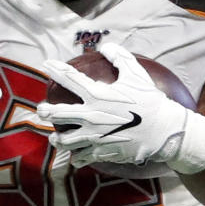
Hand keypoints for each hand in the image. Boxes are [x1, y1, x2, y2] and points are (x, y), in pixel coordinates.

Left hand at [38, 44, 185, 167]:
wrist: (163, 131)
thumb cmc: (150, 101)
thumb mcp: (136, 74)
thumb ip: (120, 57)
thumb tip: (105, 47)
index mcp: (97, 95)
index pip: (70, 79)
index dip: (56, 69)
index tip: (46, 64)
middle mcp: (91, 117)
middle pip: (58, 114)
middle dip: (45, 111)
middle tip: (41, 110)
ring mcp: (94, 137)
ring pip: (65, 140)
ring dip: (57, 139)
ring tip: (54, 138)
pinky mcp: (101, 152)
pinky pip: (82, 157)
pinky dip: (77, 158)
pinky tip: (75, 157)